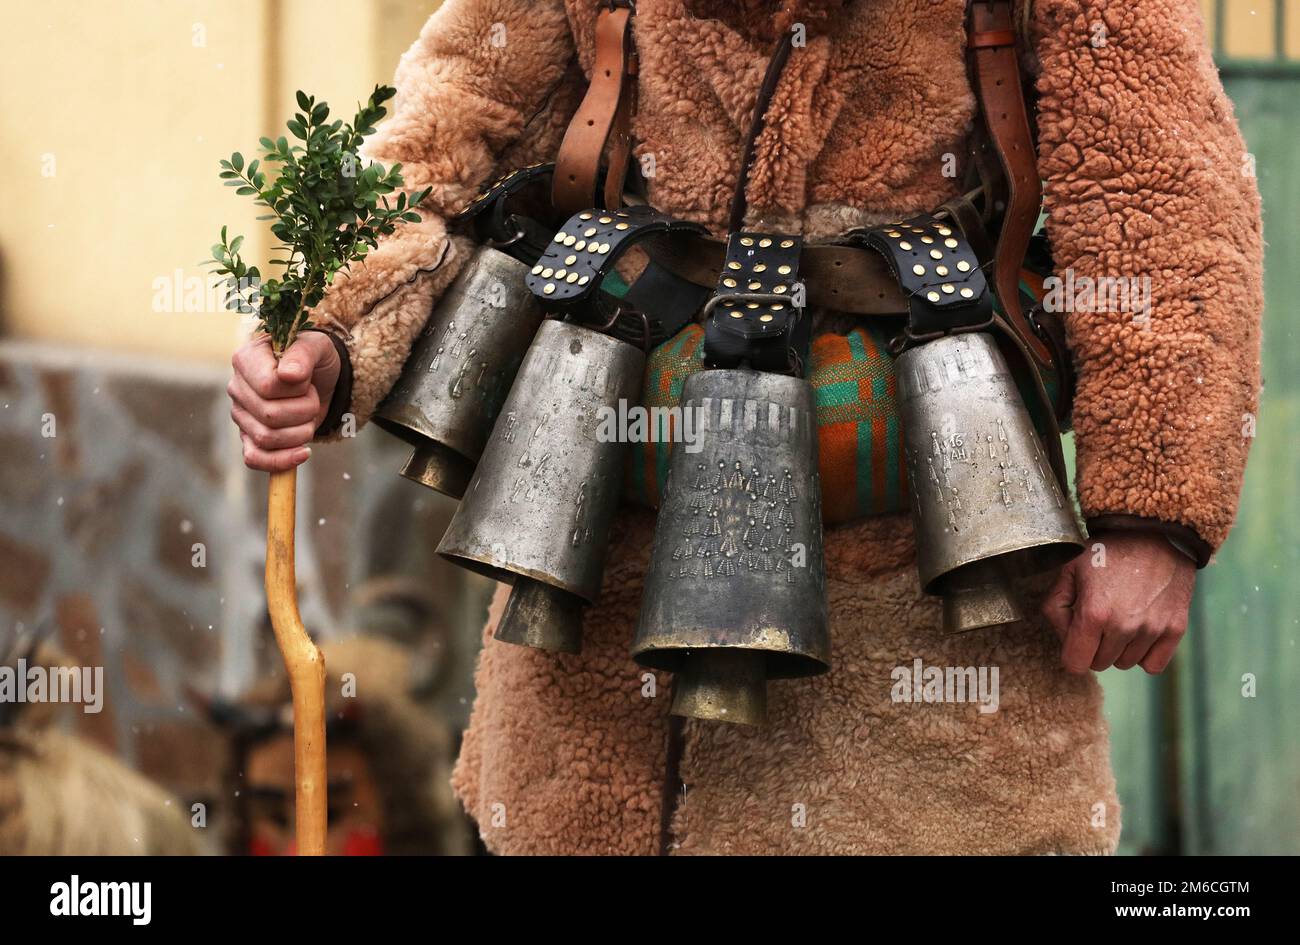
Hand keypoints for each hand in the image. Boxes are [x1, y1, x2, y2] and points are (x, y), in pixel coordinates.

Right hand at [228, 332, 340, 471]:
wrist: (319, 377)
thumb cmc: (313, 358)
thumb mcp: (316, 346)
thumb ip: (303, 353)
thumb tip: (289, 375)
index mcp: (246, 359)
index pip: (268, 386)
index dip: (297, 389)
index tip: (307, 379)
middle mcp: (237, 387)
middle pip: (270, 415)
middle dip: (305, 411)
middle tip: (313, 399)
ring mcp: (240, 415)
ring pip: (266, 439)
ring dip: (301, 433)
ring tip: (310, 417)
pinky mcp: (248, 437)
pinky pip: (255, 459)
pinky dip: (282, 461)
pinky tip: (303, 453)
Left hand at [1041, 532, 1195, 674]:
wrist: (1153, 533)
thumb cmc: (1106, 552)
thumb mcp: (1068, 572)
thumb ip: (1055, 608)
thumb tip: (1066, 639)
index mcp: (1094, 614)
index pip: (1075, 664)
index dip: (1072, 651)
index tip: (1077, 636)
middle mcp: (1124, 626)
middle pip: (1100, 664)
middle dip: (1094, 646)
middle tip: (1100, 617)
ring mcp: (1153, 629)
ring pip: (1126, 664)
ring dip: (1120, 648)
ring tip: (1122, 615)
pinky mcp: (1176, 628)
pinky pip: (1153, 665)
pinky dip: (1145, 653)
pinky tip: (1140, 630)